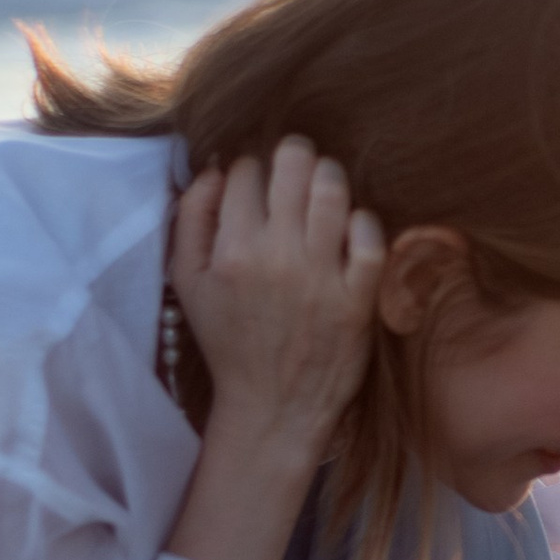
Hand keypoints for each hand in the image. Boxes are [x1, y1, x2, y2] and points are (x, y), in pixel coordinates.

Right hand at [171, 140, 384, 458]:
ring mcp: (321, 276)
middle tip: (296, 168)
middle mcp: (277, 257)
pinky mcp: (358, 297)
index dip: (252, 168)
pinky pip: (371, 237)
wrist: (272, 405)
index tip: (257, 184)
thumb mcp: (188, 283)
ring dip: (329, 175)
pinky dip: (363, 220)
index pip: (247, 171)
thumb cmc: (229, 340)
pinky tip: (351, 225)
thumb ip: (191, 220)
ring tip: (323, 185)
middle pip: (294, 165)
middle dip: (294, 155)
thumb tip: (216, 170)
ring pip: (333, 190)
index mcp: (232, 251)